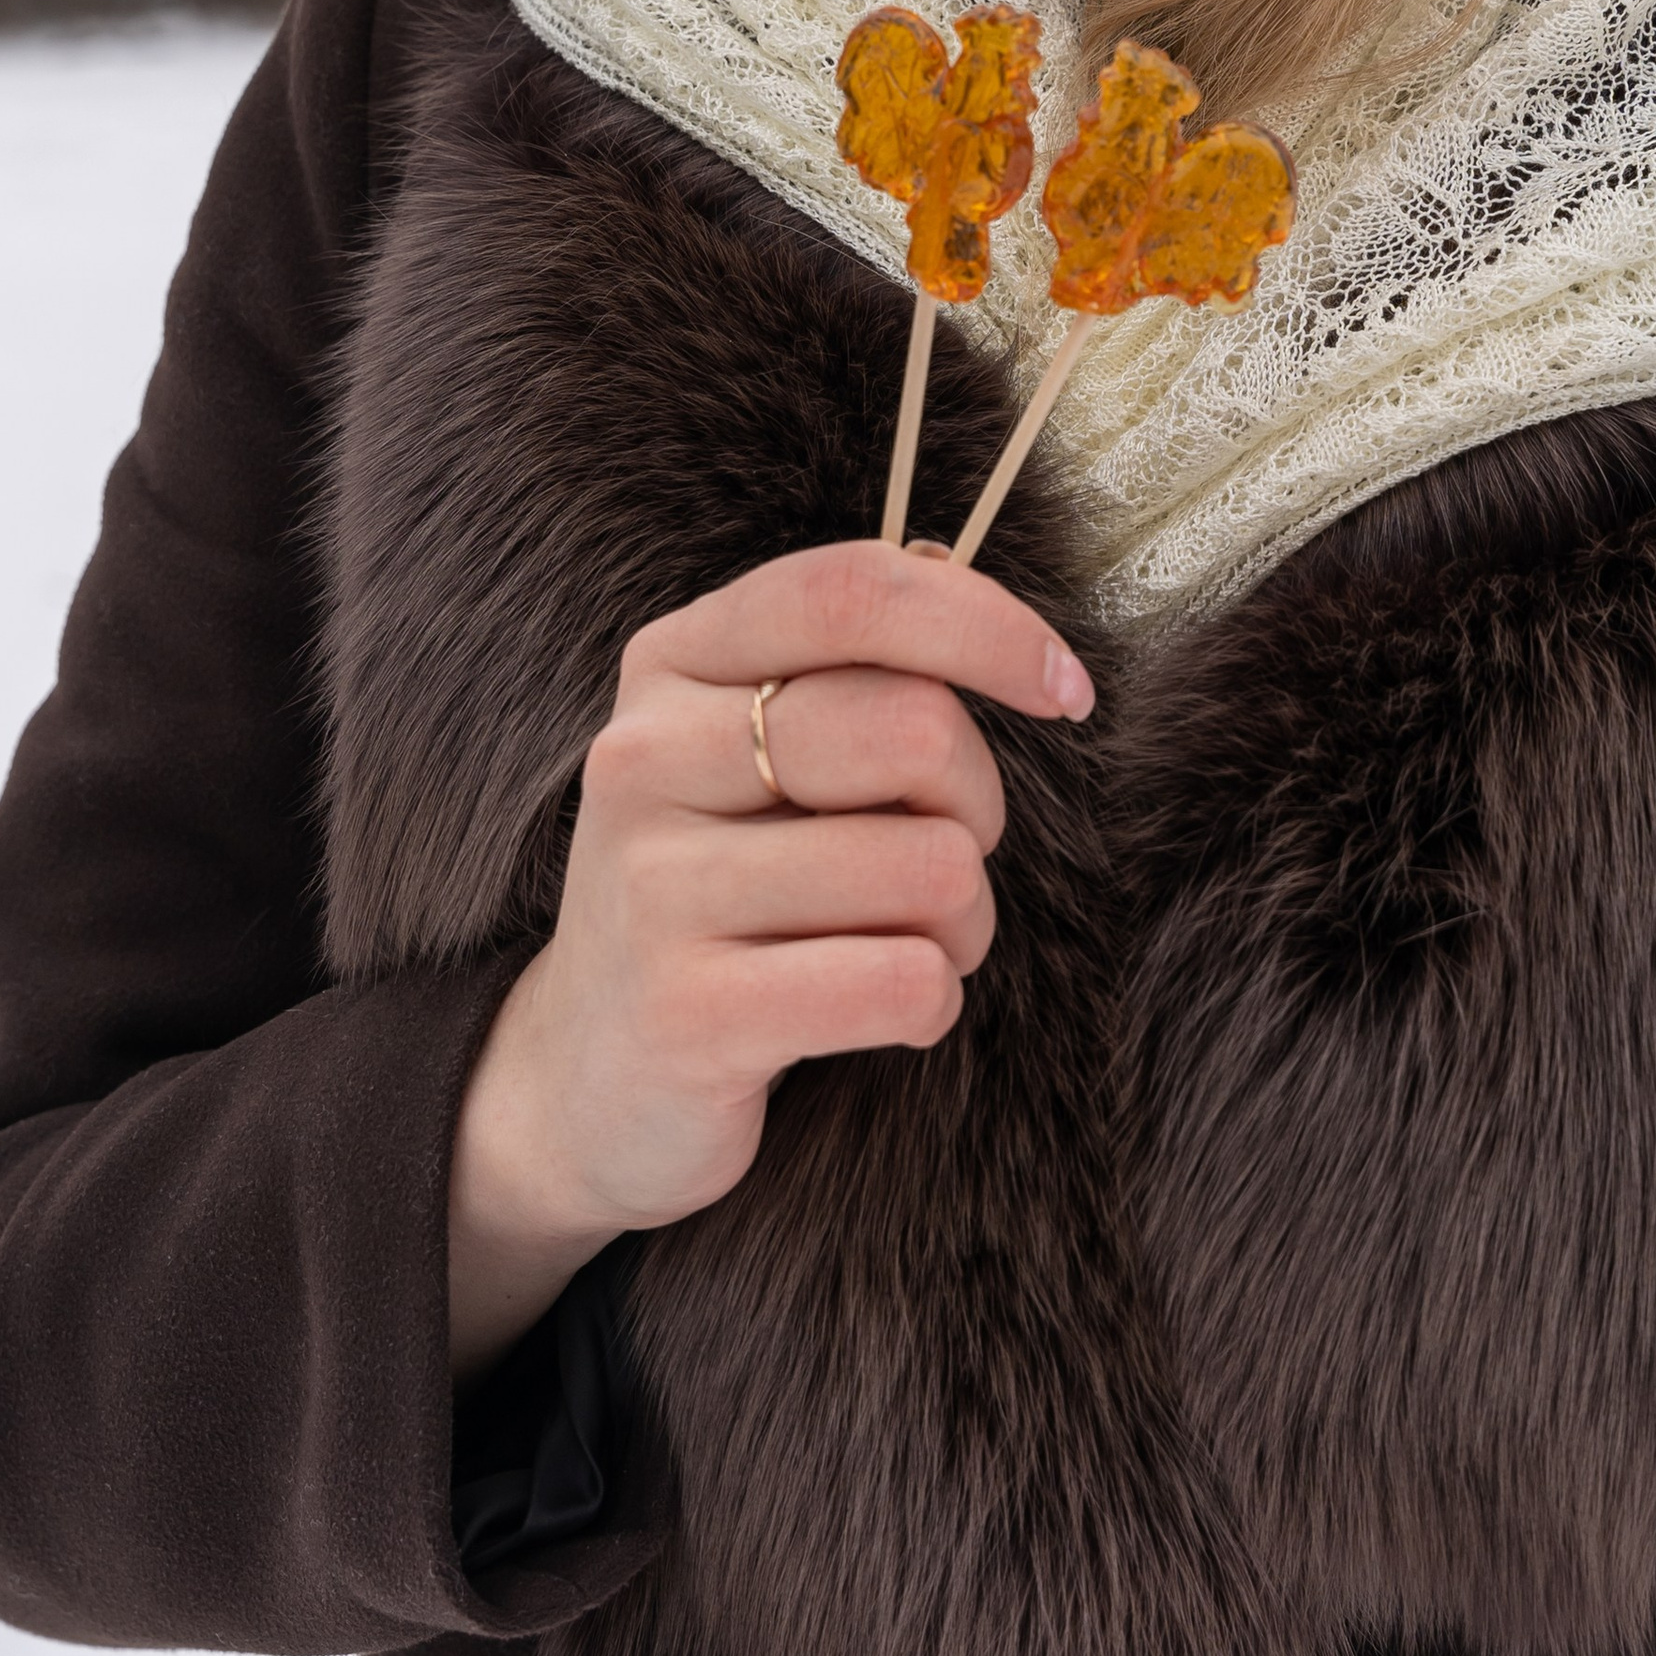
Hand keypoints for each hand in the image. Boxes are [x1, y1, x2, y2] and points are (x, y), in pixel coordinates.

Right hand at [446, 542, 1093, 1375]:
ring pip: (931, 868)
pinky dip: (932, 1002)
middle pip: (915, 730)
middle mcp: (644, 760)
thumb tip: (964, 577)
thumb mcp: (752, 753)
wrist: (589, 1079)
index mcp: (671, 667)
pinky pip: (905, 983)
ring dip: (962, 923)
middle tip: (943, 857)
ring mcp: (654, 889)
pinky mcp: (688, 1016)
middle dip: (977, 804)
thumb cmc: (722, 890)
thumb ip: (849, 666)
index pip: (850, 592)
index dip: (986, 626)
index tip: (1066, 690)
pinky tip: (881, 1010)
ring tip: (901, 944)